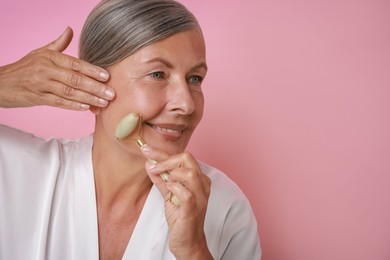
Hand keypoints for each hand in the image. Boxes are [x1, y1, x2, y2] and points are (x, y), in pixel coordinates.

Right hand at [0, 27, 114, 109]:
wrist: (1, 82)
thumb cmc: (25, 67)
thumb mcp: (40, 52)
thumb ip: (58, 44)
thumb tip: (70, 30)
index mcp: (50, 57)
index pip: (75, 64)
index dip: (92, 70)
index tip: (107, 76)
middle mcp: (46, 70)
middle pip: (75, 79)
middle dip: (95, 87)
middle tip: (111, 94)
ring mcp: (41, 85)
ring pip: (69, 92)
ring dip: (88, 98)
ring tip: (103, 103)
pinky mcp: (37, 98)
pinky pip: (59, 103)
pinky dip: (73, 105)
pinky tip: (86, 107)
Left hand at [141, 146, 212, 259]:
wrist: (187, 241)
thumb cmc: (181, 217)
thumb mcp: (169, 193)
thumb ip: (161, 178)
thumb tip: (149, 163)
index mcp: (197, 178)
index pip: (181, 157)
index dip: (161, 152)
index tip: (145, 149)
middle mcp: (202, 184)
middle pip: (188, 158)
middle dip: (166, 159)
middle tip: (153, 167)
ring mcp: (200, 196)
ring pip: (189, 173)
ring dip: (171, 175)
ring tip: (166, 184)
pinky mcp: (194, 208)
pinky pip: (186, 193)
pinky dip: (174, 188)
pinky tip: (170, 192)